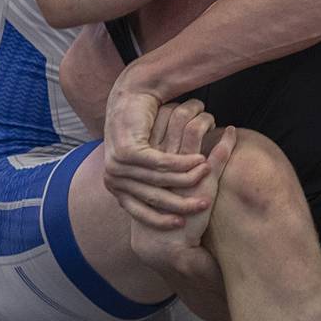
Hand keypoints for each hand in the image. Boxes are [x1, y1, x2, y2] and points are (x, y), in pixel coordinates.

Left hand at [102, 87, 212, 230]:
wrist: (131, 96)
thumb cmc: (143, 129)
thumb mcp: (145, 160)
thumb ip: (151, 180)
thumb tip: (169, 203)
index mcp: (115, 185)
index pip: (139, 211)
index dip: (161, 219)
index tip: (182, 224)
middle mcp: (113, 178)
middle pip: (151, 199)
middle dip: (179, 205)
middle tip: (203, 206)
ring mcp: (118, 165)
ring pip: (159, 181)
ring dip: (187, 181)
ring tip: (207, 176)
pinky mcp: (128, 151)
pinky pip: (161, 163)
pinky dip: (183, 165)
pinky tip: (200, 161)